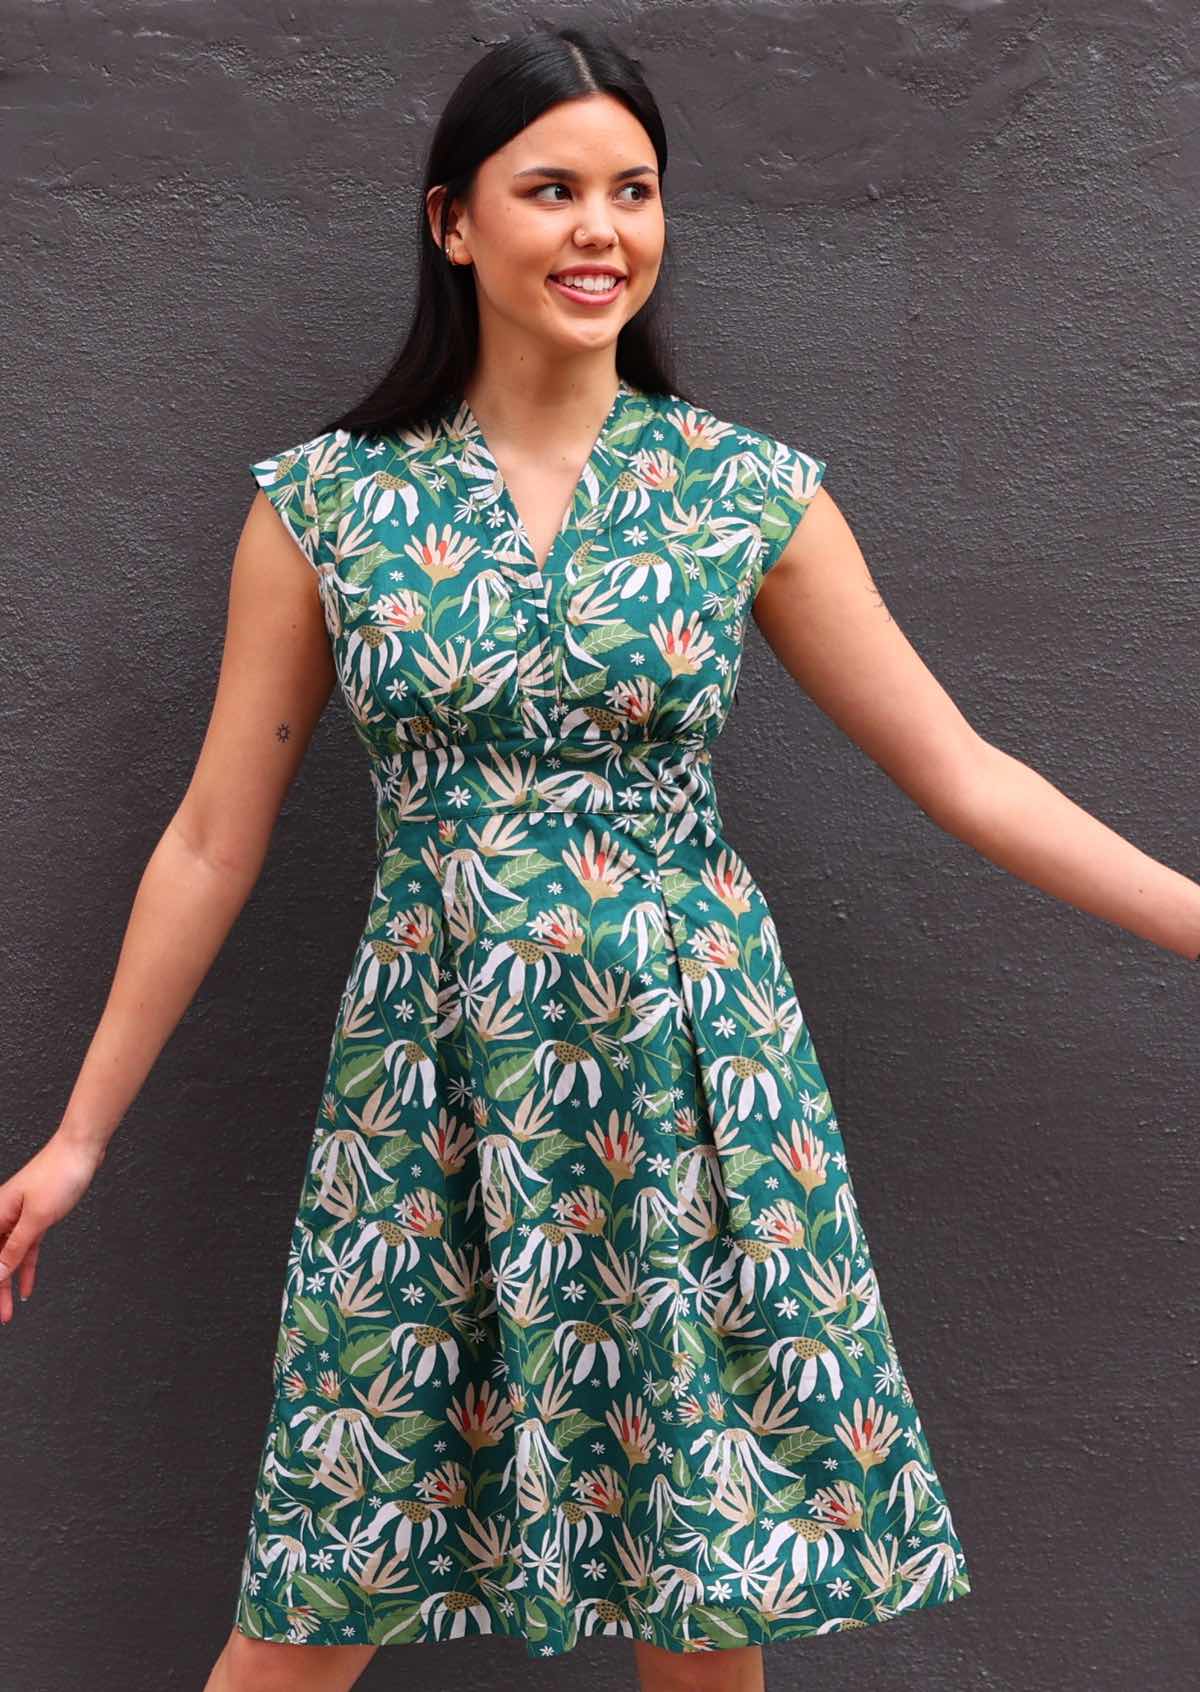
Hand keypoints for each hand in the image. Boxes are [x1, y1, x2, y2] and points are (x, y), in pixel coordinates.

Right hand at [0, 1131, 107, 1324]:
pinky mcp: (36, 1216)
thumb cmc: (58, 1174)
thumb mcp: (36, 1218)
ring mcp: (19, 1216)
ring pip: (9, 1257)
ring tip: (8, 1309)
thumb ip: (13, 1248)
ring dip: (9, 1282)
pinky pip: (26, 1248)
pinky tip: (25, 1287)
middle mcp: (3, 1215)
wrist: (81, 1150)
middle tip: (0, 1315)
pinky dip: (25, 1267)